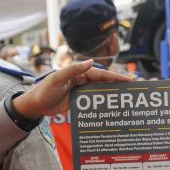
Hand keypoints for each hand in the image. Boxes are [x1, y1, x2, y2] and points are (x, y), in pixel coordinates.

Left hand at [13, 60, 131, 119]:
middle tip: (133, 87)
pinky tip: (112, 107)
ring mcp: (82, 91)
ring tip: (126, 98)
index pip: (100, 74)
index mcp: (79, 73)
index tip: (128, 79)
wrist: (36, 105)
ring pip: (101, 91)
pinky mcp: (80, 102)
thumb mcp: (57, 78)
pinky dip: (104, 103)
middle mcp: (83, 80)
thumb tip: (91, 61)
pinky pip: (95, 101)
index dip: (115, 76)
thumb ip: (73, 69)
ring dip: (113, 93)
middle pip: (104, 81)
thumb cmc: (44, 90)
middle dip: (118, 83)